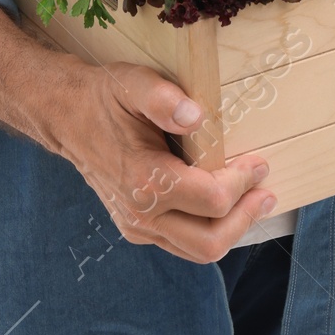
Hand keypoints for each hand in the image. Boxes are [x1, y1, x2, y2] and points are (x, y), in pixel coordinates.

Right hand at [48, 61, 277, 263]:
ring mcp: (138, 227)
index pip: (211, 200)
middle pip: (210, 241)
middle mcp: (141, 213)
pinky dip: (210, 231)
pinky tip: (224, 208)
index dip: (242, 182)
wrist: (68, 117)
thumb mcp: (132, 83)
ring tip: (254, 202)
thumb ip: (163, 98)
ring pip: (198, 251)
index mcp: (144, 180)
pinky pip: (183, 245)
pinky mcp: (137, 229)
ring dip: (233, 229)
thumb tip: (195, 116)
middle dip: (245, 218)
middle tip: (266, 191)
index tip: (259, 162)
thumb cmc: (105, 98)